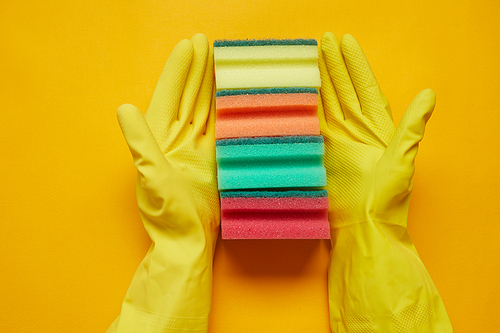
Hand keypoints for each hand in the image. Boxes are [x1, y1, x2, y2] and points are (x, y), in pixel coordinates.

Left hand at [108, 33, 218, 332]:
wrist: (188, 240)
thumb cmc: (166, 214)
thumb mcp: (151, 177)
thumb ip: (140, 143)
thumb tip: (124, 108)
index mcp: (159, 139)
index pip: (170, 96)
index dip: (178, 71)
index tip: (189, 46)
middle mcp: (178, 139)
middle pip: (189, 96)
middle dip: (196, 69)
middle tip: (204, 42)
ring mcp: (197, 148)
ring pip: (205, 107)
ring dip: (210, 83)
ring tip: (218, 59)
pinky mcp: (213, 158)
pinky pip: (219, 127)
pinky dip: (225, 109)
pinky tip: (231, 94)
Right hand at [318, 32, 451, 331]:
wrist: (363, 229)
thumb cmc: (386, 200)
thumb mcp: (402, 160)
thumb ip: (411, 126)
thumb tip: (429, 94)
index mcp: (377, 129)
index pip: (364, 87)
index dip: (355, 64)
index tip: (345, 42)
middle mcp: (355, 131)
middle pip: (342, 90)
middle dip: (333, 64)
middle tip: (323, 40)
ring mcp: (336, 141)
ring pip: (326, 102)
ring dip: (320, 79)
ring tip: (312, 56)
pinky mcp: (321, 154)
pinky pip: (312, 124)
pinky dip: (306, 107)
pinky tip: (300, 92)